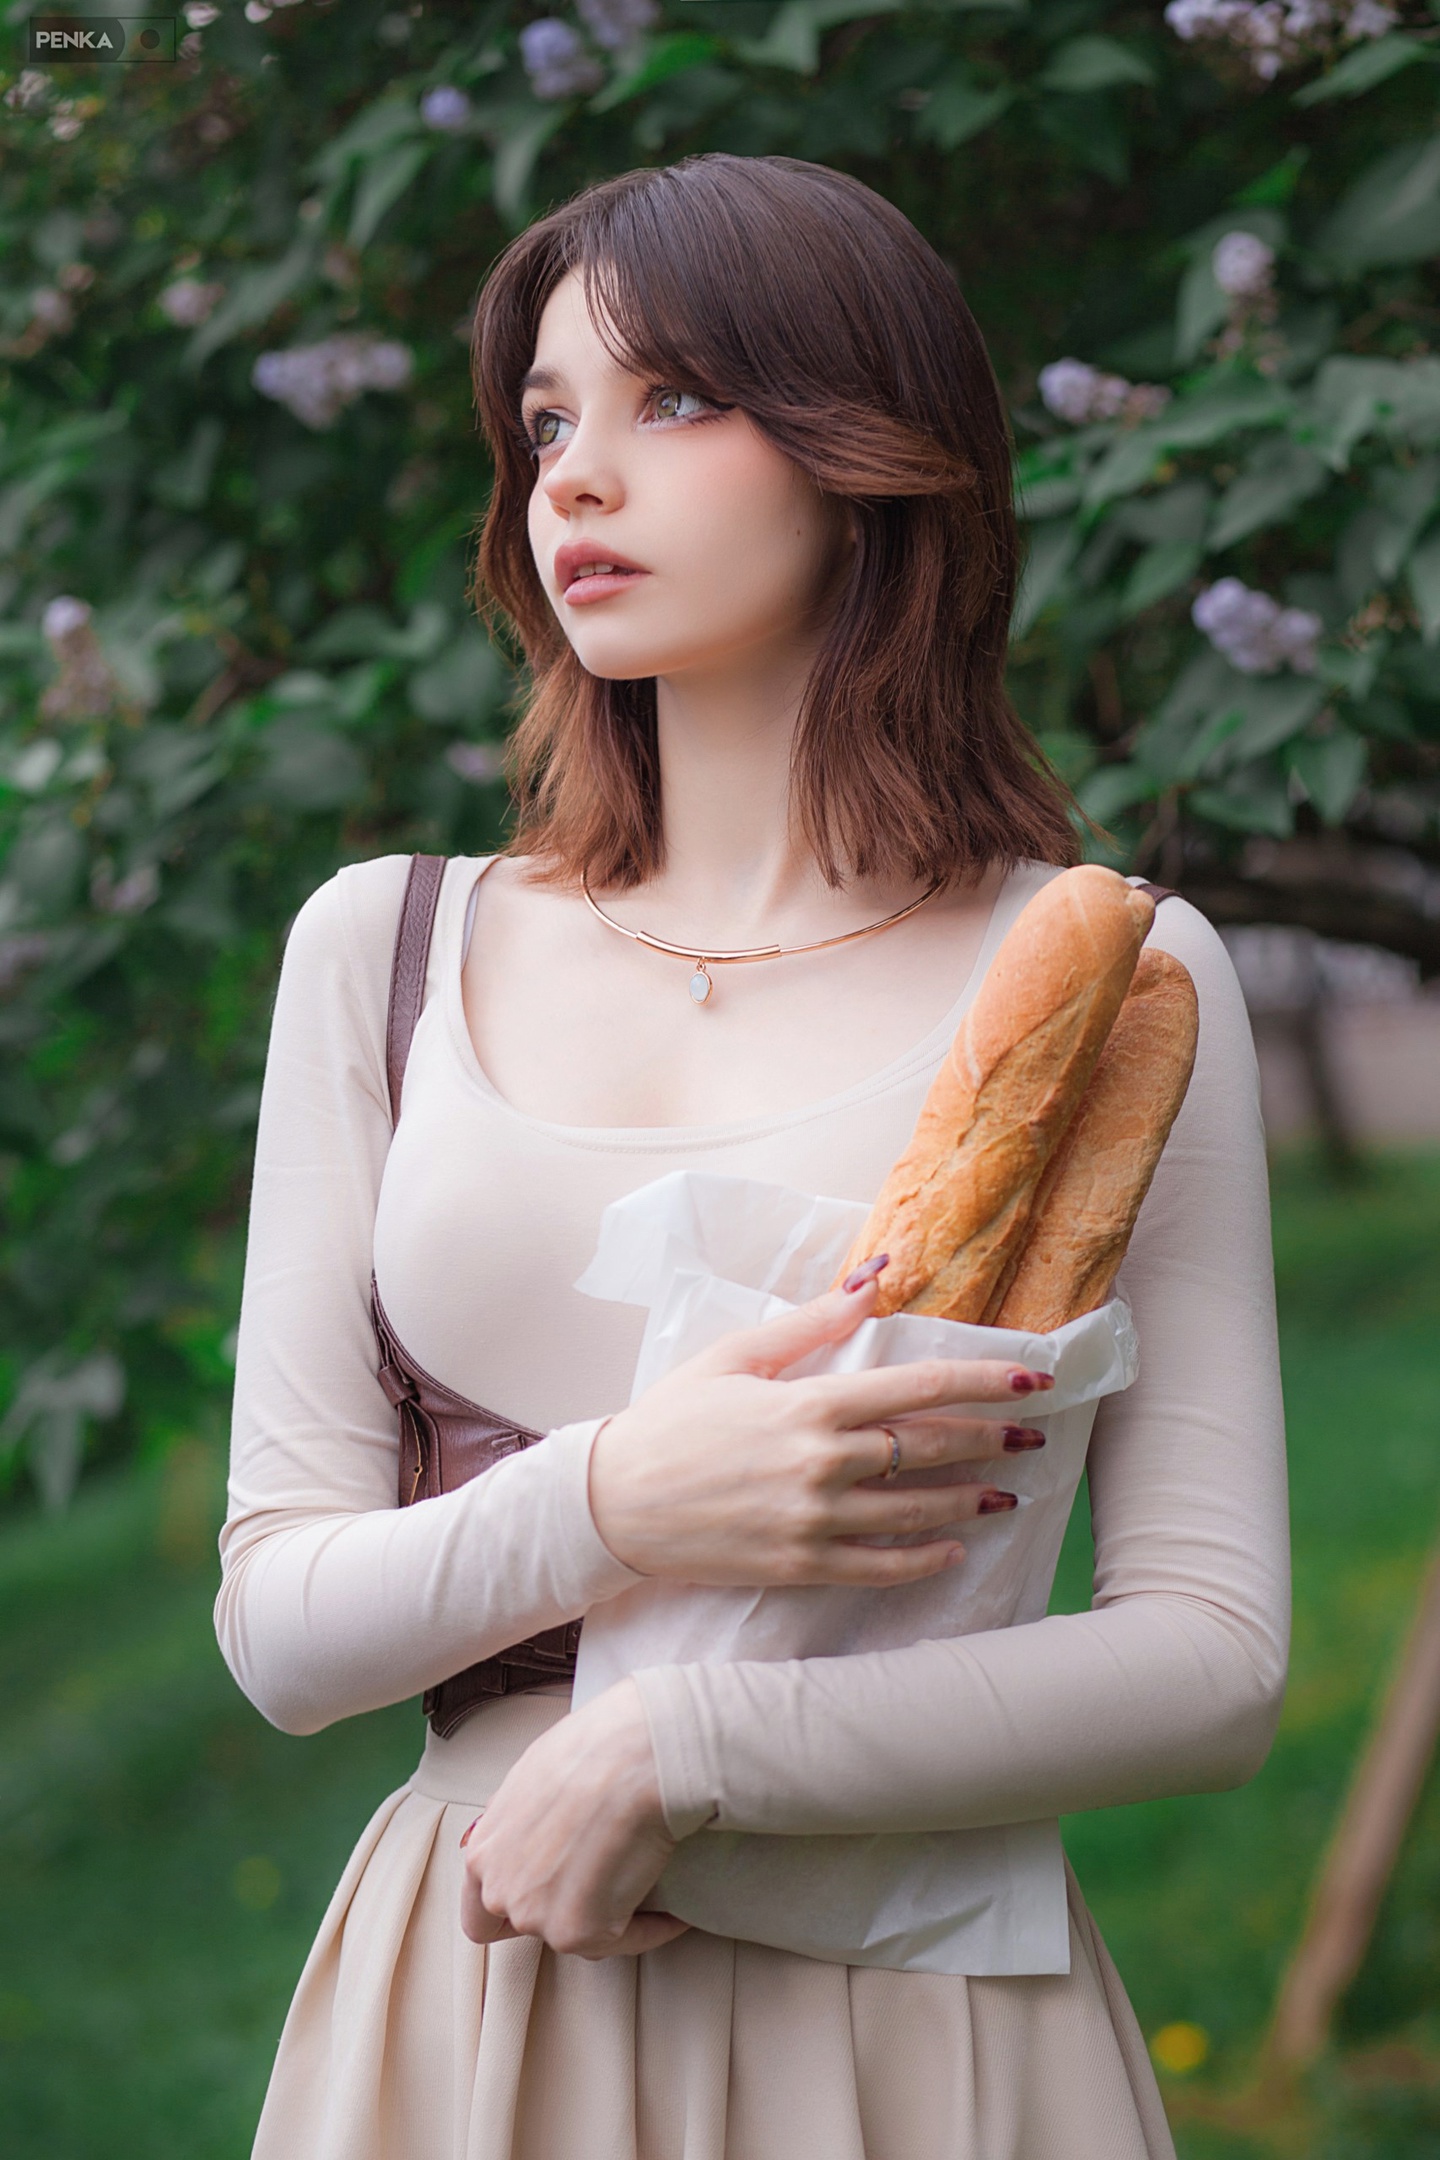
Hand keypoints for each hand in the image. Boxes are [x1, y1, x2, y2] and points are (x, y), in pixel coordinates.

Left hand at [459, 1680, 685, 1958]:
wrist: (636, 1757)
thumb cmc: (594, 1748)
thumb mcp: (533, 1777)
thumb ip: (521, 1823)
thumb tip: (540, 1833)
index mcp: (484, 1852)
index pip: (480, 1914)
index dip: (512, 1912)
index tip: (544, 1899)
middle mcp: (502, 1892)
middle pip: (529, 1926)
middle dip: (561, 1908)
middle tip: (598, 1886)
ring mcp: (540, 1917)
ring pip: (578, 1934)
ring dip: (607, 1916)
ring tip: (639, 1885)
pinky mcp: (584, 1933)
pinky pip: (625, 1939)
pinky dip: (652, 1926)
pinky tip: (671, 1910)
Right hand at [588, 1260, 1053, 1588]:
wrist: (612, 1502)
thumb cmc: (671, 1419)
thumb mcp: (736, 1355)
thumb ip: (813, 1321)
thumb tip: (875, 1277)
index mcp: (810, 1403)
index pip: (919, 1387)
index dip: (983, 1380)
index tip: (1032, 1376)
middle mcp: (822, 1462)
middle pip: (930, 1448)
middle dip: (991, 1438)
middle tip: (1034, 1434)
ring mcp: (813, 1520)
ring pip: (916, 1510)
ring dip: (971, 1500)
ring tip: (1008, 1493)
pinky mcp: (799, 1565)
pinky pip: (881, 1566)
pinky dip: (925, 1558)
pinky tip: (953, 1548)